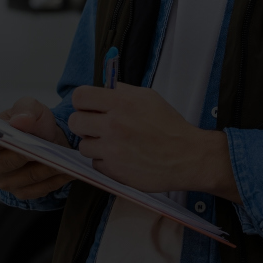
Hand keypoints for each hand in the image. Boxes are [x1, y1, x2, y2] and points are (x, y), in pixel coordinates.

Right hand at [0, 97, 72, 200]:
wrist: (46, 139)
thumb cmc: (33, 123)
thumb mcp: (31, 107)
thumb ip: (26, 110)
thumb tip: (21, 120)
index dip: (5, 139)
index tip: (23, 137)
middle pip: (13, 161)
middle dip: (34, 154)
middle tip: (52, 149)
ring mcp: (6, 182)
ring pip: (31, 176)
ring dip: (50, 168)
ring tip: (67, 159)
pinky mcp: (22, 193)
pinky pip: (41, 188)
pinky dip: (56, 179)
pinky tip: (68, 170)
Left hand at [68, 83, 240, 201]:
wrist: (187, 156)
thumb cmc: (169, 126)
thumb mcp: (147, 97)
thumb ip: (121, 92)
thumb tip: (102, 90)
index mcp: (121, 102)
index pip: (80, 97)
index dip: (82, 102)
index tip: (88, 106)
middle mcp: (113, 125)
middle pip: (75, 122)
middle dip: (84, 123)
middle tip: (96, 126)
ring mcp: (112, 150)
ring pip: (83, 146)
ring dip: (94, 145)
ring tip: (112, 143)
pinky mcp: (114, 172)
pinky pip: (95, 164)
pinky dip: (104, 162)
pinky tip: (120, 157)